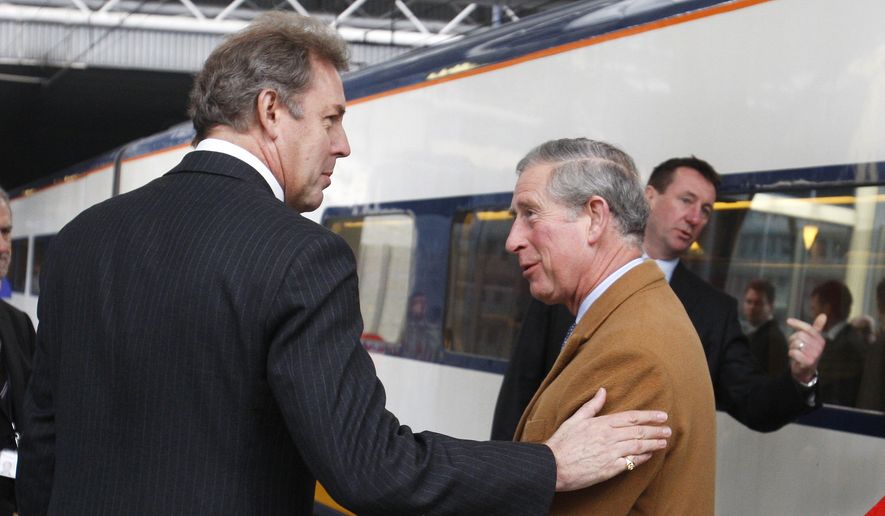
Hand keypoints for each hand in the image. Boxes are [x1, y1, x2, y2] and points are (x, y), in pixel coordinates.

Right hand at [544, 387, 669, 491]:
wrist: (553, 466)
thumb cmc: (562, 442)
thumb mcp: (575, 419)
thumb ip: (592, 406)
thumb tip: (603, 391)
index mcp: (601, 423)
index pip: (631, 417)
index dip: (649, 416)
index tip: (662, 415)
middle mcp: (609, 437)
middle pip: (638, 432)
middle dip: (655, 430)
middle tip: (668, 429)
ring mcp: (610, 453)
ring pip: (638, 446)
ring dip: (653, 443)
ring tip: (663, 442)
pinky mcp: (610, 468)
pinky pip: (631, 462)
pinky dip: (642, 458)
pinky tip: (649, 455)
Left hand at [786, 313, 826, 383]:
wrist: (805, 370)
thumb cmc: (807, 352)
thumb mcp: (811, 340)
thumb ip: (816, 328)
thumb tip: (823, 315)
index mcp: (820, 340)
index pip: (808, 328)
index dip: (797, 324)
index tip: (788, 321)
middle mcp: (819, 347)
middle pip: (799, 335)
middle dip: (793, 340)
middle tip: (795, 346)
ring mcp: (815, 354)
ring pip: (796, 343)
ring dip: (792, 347)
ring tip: (796, 352)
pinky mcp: (808, 362)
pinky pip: (794, 352)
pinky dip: (791, 354)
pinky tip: (795, 357)